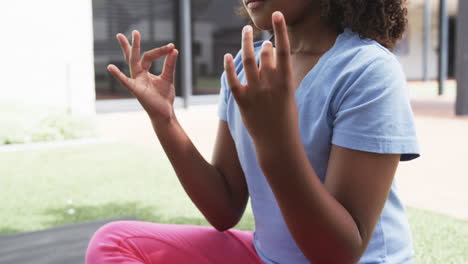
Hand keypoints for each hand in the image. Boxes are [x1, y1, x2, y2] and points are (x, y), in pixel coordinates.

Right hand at [107, 30, 178, 121]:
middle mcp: (138, 75)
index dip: (161, 51)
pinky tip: (110, 67)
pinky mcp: (136, 90)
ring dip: (130, 50)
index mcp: (144, 72)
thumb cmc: (164, 97)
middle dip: (133, 44)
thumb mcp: (168, 78)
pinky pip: (126, 82)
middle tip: (134, 31)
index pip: (149, 56)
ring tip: (122, 37)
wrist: (164, 112)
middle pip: (134, 56)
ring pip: (132, 63)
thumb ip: (169, 65)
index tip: (171, 46)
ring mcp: (136, 82)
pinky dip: (118, 75)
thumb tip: (174, 50)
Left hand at [223, 11, 298, 145]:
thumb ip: (280, 76)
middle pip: (264, 54)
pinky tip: (227, 55)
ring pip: (248, 60)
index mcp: (287, 82)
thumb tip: (272, 57)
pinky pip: (233, 79)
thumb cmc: (286, 120)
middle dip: (262, 44)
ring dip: (246, 43)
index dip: (281, 30)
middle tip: (261, 40)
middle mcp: (271, 84)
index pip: (284, 50)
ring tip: (245, 31)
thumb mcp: (289, 96)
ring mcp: (255, 92)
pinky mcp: (242, 101)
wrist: (277, 143)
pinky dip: (229, 66)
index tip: (277, 14)